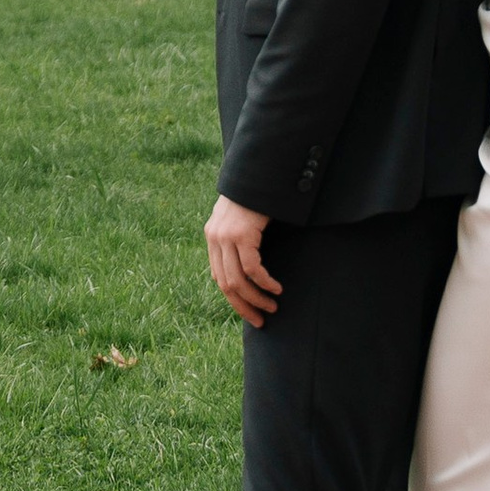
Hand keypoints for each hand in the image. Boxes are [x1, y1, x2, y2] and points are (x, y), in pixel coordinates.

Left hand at [206, 196, 279, 327]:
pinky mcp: (241, 234)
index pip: (219, 277)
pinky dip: (265, 283)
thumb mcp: (242, 218)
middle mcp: (215, 237)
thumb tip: (250, 267)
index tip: (251, 310)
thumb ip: (239, 238)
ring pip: (238, 281)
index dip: (234, 298)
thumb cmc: (256, 195)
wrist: (258, 170)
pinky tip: (276, 288)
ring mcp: (226, 236)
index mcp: (213, 236)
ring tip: (273, 306)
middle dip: (244, 306)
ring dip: (256, 298)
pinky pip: (252, 269)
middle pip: (226, 284)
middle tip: (261, 320)